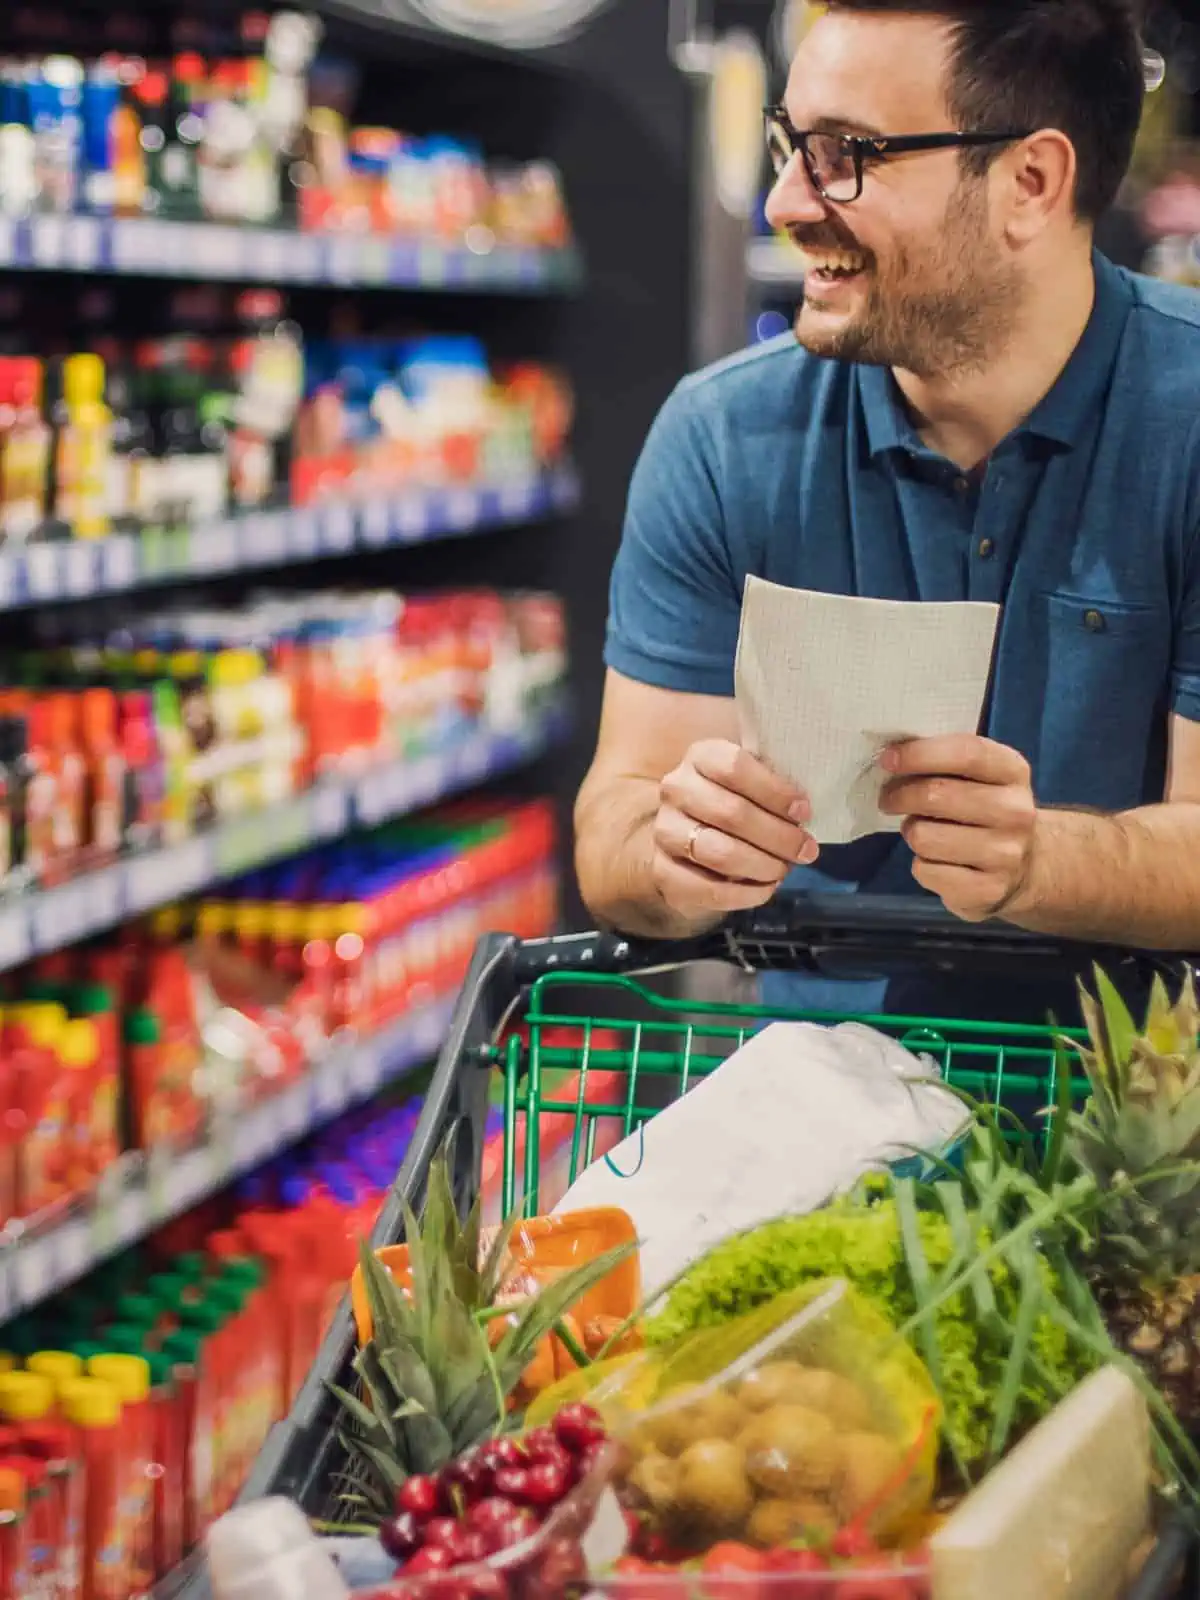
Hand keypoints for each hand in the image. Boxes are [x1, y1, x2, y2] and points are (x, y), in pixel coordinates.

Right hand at [653, 740, 818, 922]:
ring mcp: (665, 830)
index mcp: (701, 756)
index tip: (804, 811)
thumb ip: (774, 787)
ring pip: (719, 852)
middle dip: (778, 836)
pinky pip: (707, 889)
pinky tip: (766, 888)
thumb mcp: (753, 781)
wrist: (690, 833)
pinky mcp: (663, 870)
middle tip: (806, 850)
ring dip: (762, 865)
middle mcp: (676, 789)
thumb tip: (802, 814)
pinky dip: (744, 894)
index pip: (735, 767)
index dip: (774, 792)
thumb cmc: (736, 800)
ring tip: (784, 869)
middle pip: (731, 813)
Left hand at [878, 734, 1036, 922]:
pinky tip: (937, 861)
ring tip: (921, 831)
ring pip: (923, 836)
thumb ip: (945, 760)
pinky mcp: (987, 890)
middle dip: (899, 795)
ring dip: (911, 832)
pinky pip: (925, 871)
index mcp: (1013, 772)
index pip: (966, 753)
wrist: (1026, 866)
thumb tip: (891, 756)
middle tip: (889, 799)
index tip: (888, 759)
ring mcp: (1005, 854)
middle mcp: (1016, 812)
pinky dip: (921, 865)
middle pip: (936, 795)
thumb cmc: (986, 810)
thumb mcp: (980, 776)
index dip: (920, 753)